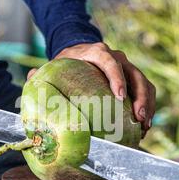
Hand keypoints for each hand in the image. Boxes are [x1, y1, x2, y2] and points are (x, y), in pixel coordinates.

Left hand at [28, 42, 155, 133]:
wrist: (79, 52)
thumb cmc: (66, 63)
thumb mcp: (54, 66)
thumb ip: (41, 74)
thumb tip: (30, 81)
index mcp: (96, 52)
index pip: (109, 60)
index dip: (116, 77)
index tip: (119, 96)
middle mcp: (117, 57)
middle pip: (134, 73)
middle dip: (139, 96)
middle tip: (138, 118)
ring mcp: (127, 67)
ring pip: (144, 83)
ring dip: (147, 104)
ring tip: (144, 126)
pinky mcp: (133, 78)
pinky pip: (146, 90)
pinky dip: (147, 107)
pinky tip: (143, 127)